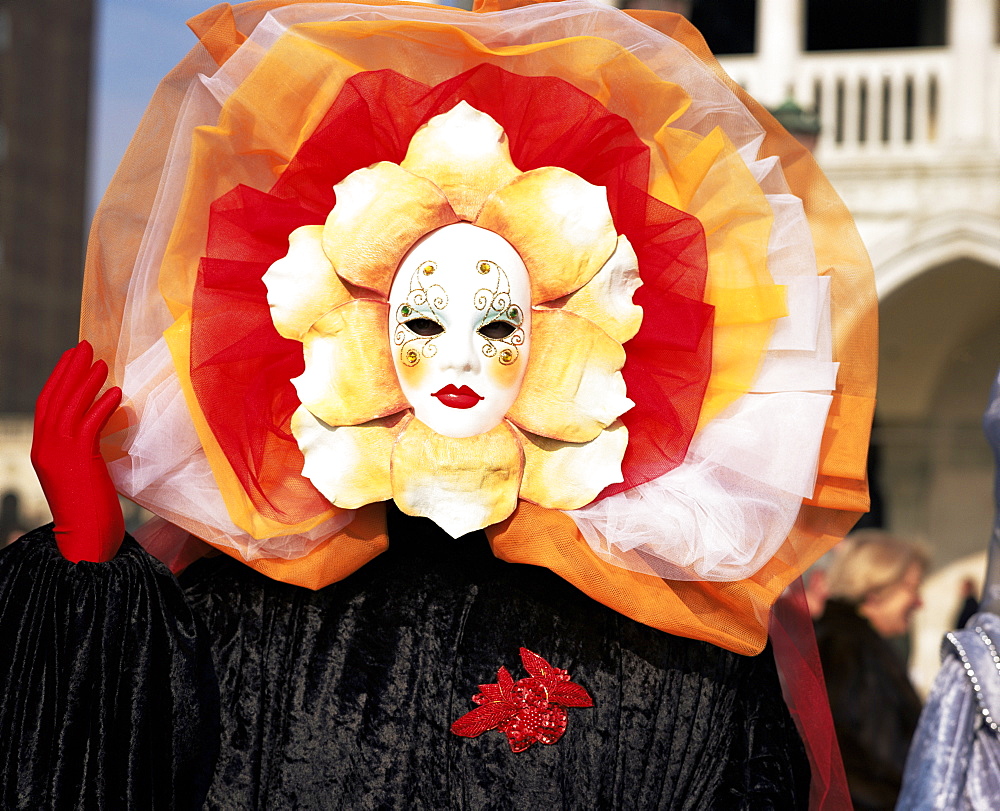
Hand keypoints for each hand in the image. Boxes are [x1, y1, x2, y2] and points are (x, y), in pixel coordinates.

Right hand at [31, 341, 124, 561]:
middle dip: (70, 370)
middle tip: (85, 346)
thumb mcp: (82, 474)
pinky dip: (101, 406)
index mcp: (43, 451)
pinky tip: (115, 392)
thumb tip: (100, 426)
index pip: (47, 406)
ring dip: (87, 382)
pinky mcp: (79, 461)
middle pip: (55, 399)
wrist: (86, 540)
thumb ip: (84, 450)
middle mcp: (45, 449)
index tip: (73, 358)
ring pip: (70, 408)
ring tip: (103, 362)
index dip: (59, 379)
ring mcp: (59, 455)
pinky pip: (89, 426)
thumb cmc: (90, 511)